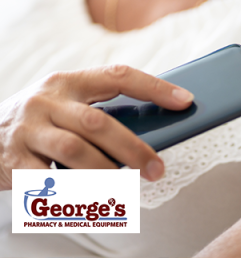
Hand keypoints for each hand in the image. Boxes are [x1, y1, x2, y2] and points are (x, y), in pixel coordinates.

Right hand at [0, 64, 193, 190]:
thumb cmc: (46, 118)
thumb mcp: (70, 103)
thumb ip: (103, 111)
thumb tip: (154, 127)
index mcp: (70, 81)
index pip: (119, 75)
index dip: (154, 87)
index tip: (184, 101)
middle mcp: (48, 101)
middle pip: (98, 122)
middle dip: (133, 148)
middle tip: (157, 168)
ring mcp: (29, 130)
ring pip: (76, 152)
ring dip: (107, 174)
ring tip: (126, 188)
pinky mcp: (14, 160)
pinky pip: (47, 183)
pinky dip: (72, 195)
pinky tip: (89, 202)